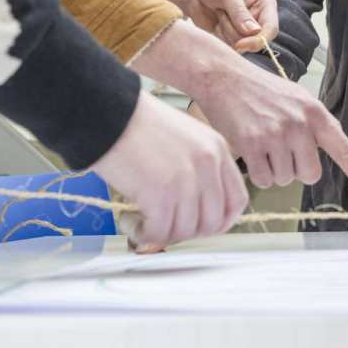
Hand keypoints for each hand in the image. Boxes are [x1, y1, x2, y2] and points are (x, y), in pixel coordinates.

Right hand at [91, 90, 247, 250]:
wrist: (109, 113)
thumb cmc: (138, 124)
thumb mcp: (185, 138)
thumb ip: (199, 168)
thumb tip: (197, 208)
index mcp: (217, 149)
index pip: (237, 200)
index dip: (221, 221)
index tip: (201, 227)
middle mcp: (208, 164)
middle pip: (213, 222)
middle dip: (188, 232)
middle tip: (165, 225)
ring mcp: (187, 179)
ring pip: (186, 231)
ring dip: (163, 235)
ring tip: (142, 221)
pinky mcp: (162, 193)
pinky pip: (160, 233)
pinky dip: (144, 234)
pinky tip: (131, 221)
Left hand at [155, 0, 278, 50]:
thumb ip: (240, 12)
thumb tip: (254, 32)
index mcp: (265, 4)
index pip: (271, 29)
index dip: (258, 40)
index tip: (240, 44)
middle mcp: (259, 19)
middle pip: (255, 41)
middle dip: (235, 31)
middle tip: (222, 12)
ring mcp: (246, 31)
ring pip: (241, 46)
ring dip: (225, 32)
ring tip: (220, 13)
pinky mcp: (233, 38)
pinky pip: (230, 48)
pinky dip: (220, 37)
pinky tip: (216, 23)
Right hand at [197, 59, 347, 203]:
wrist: (226, 77)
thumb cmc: (262, 90)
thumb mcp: (298, 98)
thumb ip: (316, 124)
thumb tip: (332, 151)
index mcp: (316, 113)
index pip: (345, 151)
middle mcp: (299, 124)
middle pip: (310, 176)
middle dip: (296, 168)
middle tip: (281, 146)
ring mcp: (276, 135)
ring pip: (284, 180)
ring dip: (274, 168)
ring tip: (263, 140)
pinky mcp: (252, 145)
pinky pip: (264, 180)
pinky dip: (258, 172)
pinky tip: (251, 149)